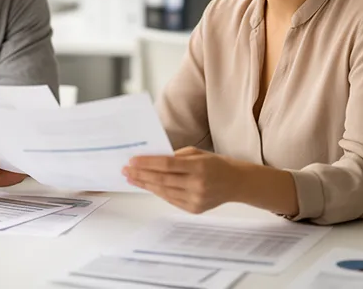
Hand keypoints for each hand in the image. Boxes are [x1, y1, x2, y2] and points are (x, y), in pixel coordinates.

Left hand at [123, 147, 244, 213]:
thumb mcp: (198, 153)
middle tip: (126, 170)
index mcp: (199, 167)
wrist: (237, 183)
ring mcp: (196, 199)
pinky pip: (171, 200)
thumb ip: (176, 156)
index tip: (132, 161)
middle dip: (141, 175)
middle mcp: (197, 184)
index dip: (147, 163)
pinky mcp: (194, 209)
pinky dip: (158, 192)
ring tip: (132, 179)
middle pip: (162, 180)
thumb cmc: (216, 164)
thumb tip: (151, 160)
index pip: (167, 165)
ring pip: (164, 192)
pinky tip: (147, 186)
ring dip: (145, 185)